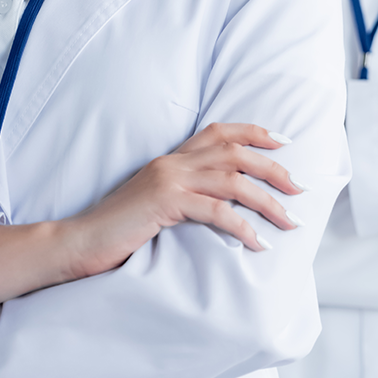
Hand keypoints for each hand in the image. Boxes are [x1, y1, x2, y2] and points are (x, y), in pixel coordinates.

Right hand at [0, 123, 304, 307]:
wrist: (77, 242)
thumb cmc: (118, 231)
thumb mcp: (157, 206)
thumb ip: (186, 197)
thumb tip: (225, 205)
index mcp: (172, 159)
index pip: (221, 132)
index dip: (256, 133)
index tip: (285, 143)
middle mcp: (173, 163)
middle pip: (236, 153)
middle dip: (274, 169)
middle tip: (300, 189)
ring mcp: (168, 181)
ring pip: (234, 182)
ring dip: (269, 202)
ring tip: (291, 221)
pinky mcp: (165, 204)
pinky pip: (216, 212)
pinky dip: (243, 227)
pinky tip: (258, 244)